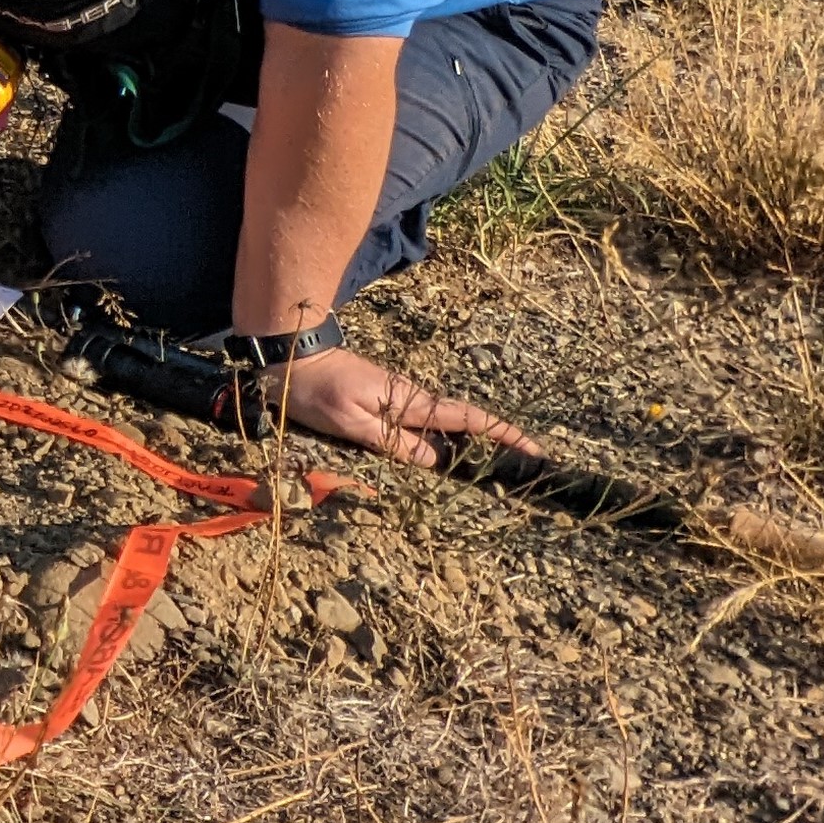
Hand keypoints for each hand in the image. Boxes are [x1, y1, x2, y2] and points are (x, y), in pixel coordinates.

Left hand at [270, 344, 529, 466]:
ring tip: (497, 468)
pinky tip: (446, 455)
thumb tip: (435, 461)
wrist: (288, 352)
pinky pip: (422, 422)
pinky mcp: (385, 399)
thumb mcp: (349, 422)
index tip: (535, 450)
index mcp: (408, 402)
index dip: (503, 435)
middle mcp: (410, 398)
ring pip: (443, 423)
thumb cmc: (313, 390)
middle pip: (462, 423)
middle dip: (496, 442)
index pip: (466, 420)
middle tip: (525, 470)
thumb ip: (391, 442)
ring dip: (470, 442)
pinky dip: (441, 437)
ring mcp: (399, 397)